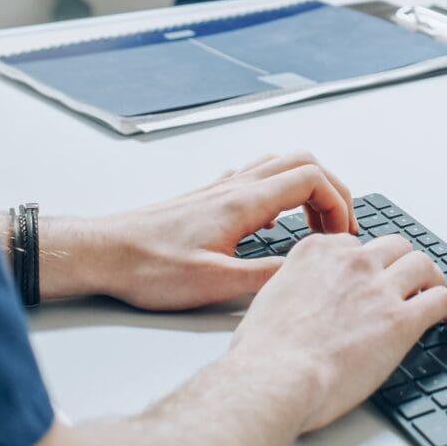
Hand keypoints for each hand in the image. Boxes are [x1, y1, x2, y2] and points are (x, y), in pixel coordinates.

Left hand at [47, 151, 359, 310]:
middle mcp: (234, 186)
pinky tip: (271, 223)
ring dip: (307, 187)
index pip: (311, 178)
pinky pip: (256, 177)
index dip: (339, 202)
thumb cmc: (148, 267)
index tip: (343, 235)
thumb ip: (266, 276)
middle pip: (303, 161)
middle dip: (332, 191)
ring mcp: (219, 188)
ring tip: (313, 225)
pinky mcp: (206, 198)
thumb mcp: (214, 284)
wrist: (104, 253)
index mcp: (242, 202)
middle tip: (338, 228)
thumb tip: (308, 273)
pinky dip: (279, 191)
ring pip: (279, 164)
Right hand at [224, 233, 446, 433]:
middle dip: (401, 263)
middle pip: (393, 248)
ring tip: (434, 292)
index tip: (369, 275)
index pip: (353, 245)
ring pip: (421, 266)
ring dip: (431, 279)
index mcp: (316, 253)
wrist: (274, 379)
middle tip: (407, 281)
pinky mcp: (402, 319)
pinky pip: (441, 300)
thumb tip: (301, 303)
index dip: (365, 263)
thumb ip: (293, 290)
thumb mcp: (268, 301)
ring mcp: (379, 288)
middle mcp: (351, 263)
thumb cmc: (263, 354)